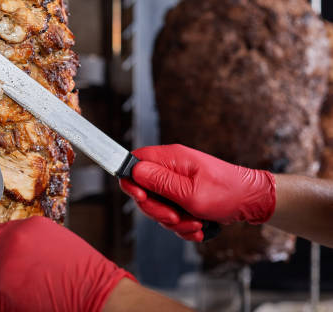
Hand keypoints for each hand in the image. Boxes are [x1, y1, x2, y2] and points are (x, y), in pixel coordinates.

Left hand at [0, 216, 134, 311]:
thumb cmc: (84, 277)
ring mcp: (2, 265)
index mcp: (26, 227)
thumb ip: (25, 242)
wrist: (98, 297)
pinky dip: (0, 302)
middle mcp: (10, 241)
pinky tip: (22, 301)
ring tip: (21, 292)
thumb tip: (5, 250)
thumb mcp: (54, 244)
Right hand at [120, 144, 275, 241]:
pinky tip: (198, 226)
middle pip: (143, 189)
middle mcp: (172, 167)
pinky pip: (171, 212)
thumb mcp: (191, 192)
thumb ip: (160, 182)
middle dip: (157, 209)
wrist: (253, 201)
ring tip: (195, 224)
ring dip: (173, 221)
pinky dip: (182, 224)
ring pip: (157, 204)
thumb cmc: (228, 193)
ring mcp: (177, 181)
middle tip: (175, 218)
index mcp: (171, 158)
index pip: (135, 162)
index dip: (131, 182)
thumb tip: (134, 170)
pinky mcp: (183, 195)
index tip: (142, 198)